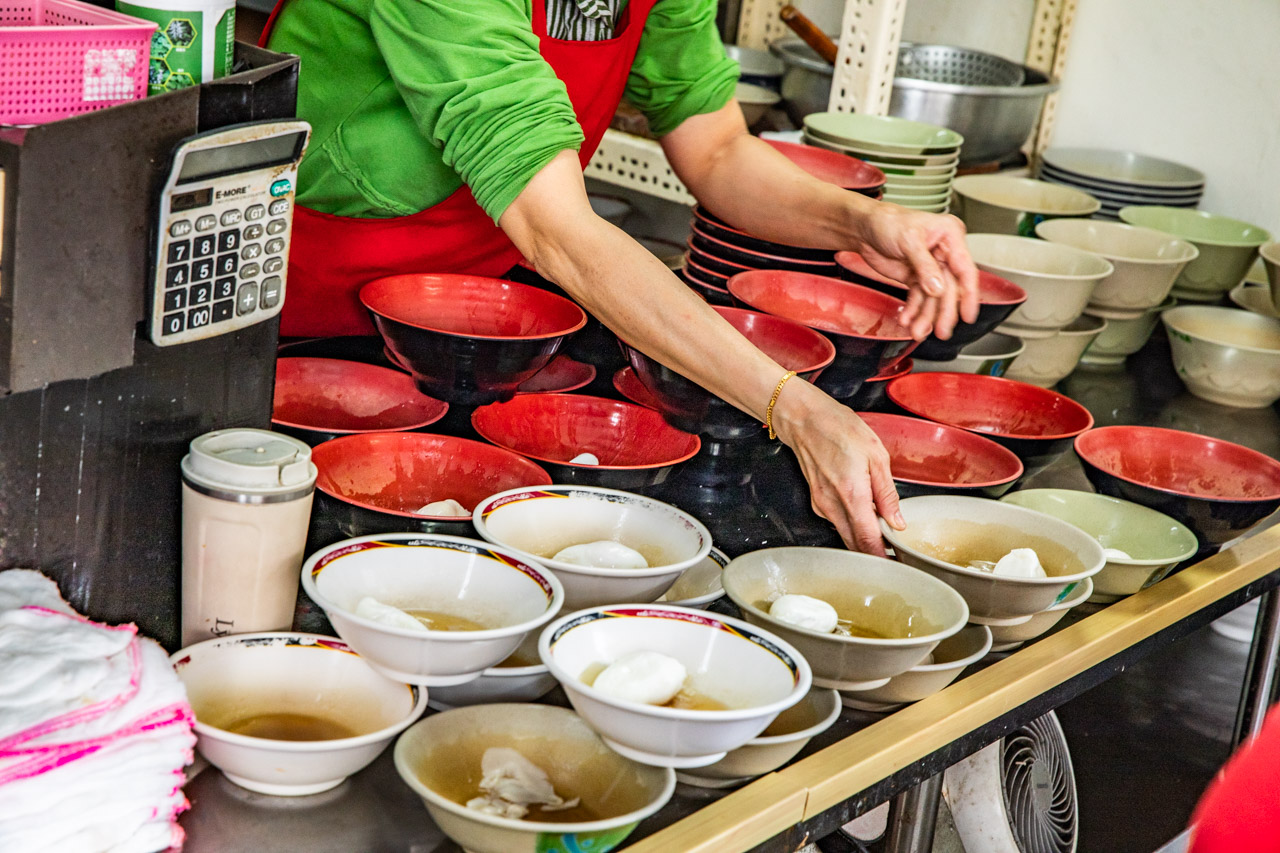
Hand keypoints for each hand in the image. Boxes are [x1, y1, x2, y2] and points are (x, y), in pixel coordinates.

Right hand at [771, 379, 902, 555]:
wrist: (804, 419)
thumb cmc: (838, 429)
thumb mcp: (876, 455)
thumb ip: (887, 493)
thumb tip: (897, 521)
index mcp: (852, 494)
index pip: (868, 540)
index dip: (883, 559)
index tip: (896, 567)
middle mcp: (833, 506)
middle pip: (855, 544)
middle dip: (874, 554)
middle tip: (895, 556)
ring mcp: (821, 505)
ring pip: (845, 535)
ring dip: (863, 540)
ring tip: (883, 536)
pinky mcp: (816, 501)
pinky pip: (836, 522)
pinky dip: (851, 526)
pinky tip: (863, 515)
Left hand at [853, 204, 980, 340]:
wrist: (864, 227)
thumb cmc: (888, 222)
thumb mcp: (908, 240)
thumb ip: (924, 265)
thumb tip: (937, 288)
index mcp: (950, 236)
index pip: (965, 269)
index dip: (968, 294)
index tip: (968, 315)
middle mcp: (944, 253)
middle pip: (950, 288)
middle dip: (943, 312)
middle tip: (941, 330)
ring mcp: (930, 267)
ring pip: (934, 298)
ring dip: (926, 316)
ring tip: (918, 330)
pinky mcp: (917, 278)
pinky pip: (919, 299)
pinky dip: (913, 311)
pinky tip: (908, 320)